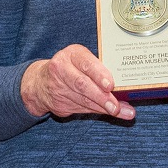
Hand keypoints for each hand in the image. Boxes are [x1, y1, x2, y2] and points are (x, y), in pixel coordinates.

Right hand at [21, 45, 135, 119]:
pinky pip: (80, 109)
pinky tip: (107, 113)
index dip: (99, 75)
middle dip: (101, 97)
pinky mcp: (57, 104)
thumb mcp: (83, 62)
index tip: (111, 85)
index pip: (85, 64)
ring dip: (102, 107)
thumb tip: (126, 88)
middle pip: (82, 84)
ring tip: (117, 111)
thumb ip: (102, 72)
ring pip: (83, 100)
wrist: (40, 82)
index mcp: (71, 54)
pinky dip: (95, 111)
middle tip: (116, 106)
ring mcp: (57, 87)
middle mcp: (61, 69)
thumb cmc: (71, 69)